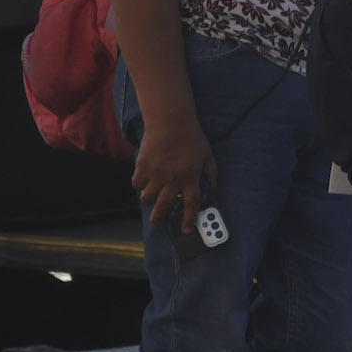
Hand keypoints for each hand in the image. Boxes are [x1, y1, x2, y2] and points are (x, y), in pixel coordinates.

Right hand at [133, 114, 218, 235]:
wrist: (171, 122)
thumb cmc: (191, 137)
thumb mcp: (208, 154)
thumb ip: (212, 172)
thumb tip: (214, 186)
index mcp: (191, 178)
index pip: (191, 204)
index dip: (189, 219)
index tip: (186, 229)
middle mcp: (173, 179)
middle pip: (164, 206)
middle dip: (160, 218)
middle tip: (158, 221)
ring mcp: (157, 173)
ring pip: (148, 198)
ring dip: (149, 201)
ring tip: (152, 197)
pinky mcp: (143, 166)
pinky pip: (137, 184)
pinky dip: (139, 186)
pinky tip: (143, 182)